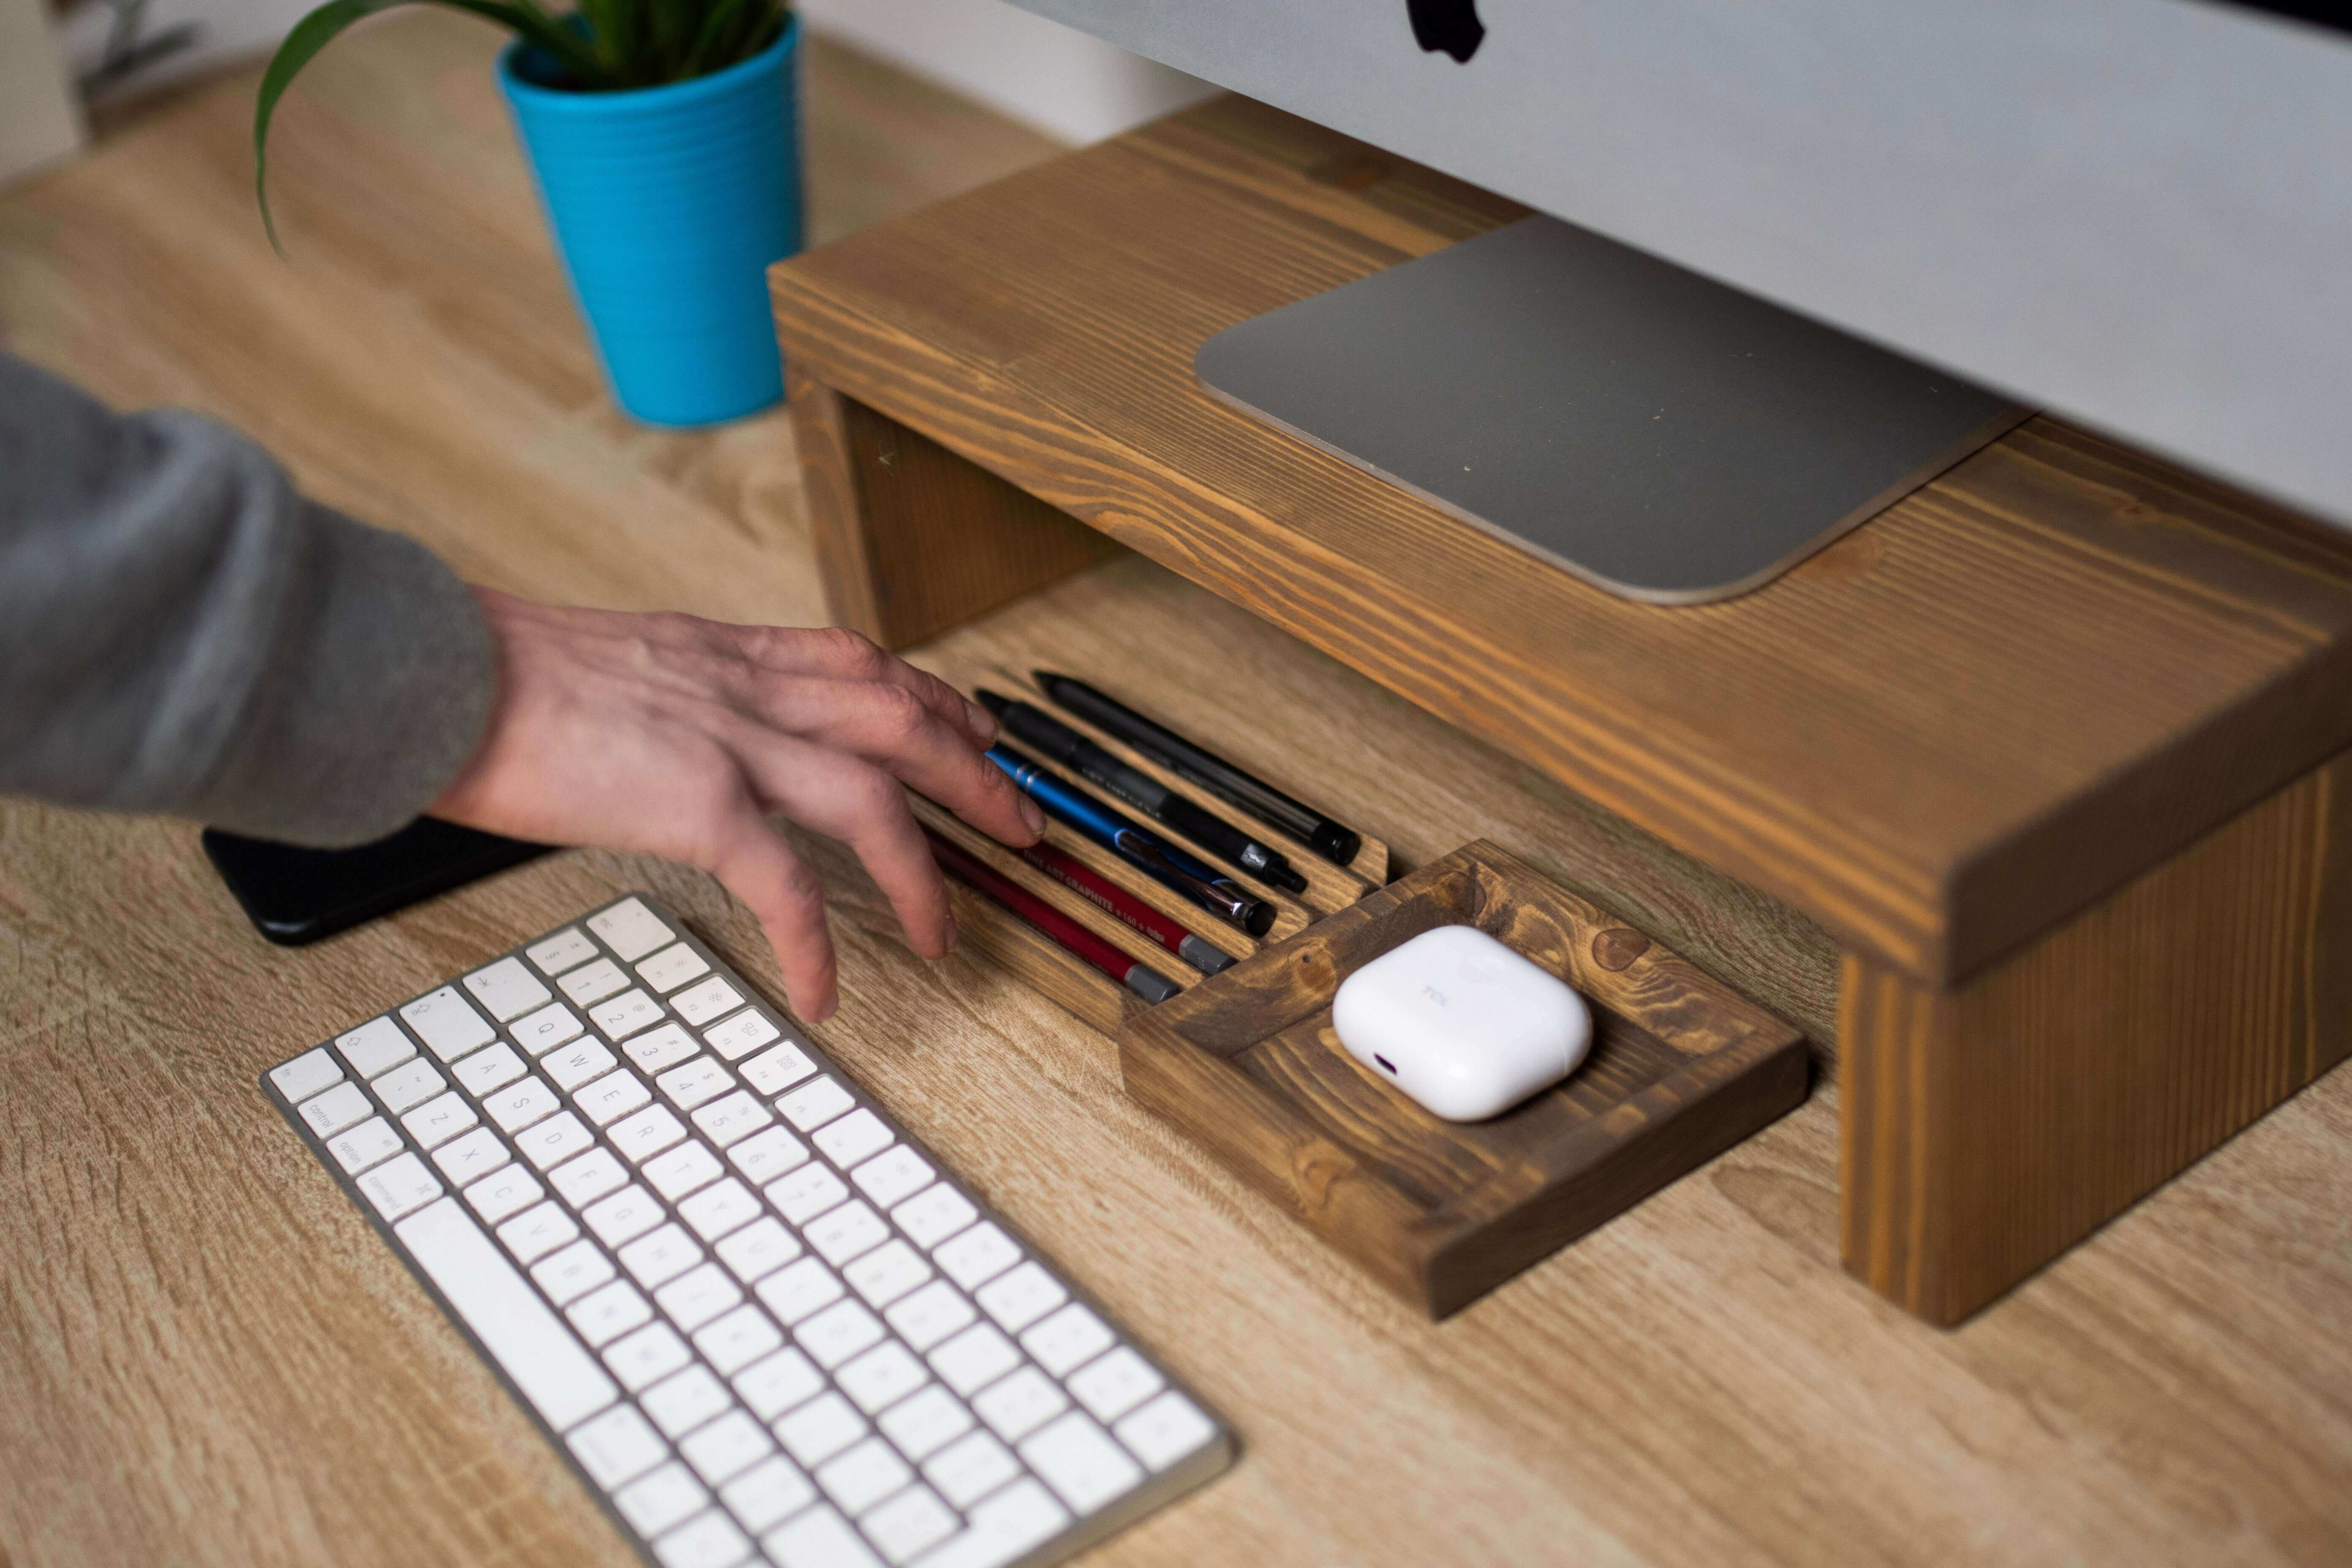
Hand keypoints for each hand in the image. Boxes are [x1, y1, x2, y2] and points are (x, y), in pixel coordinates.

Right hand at [430, 590, 1044, 1021]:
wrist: (429, 671)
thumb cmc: (494, 674)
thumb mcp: (610, 664)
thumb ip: (666, 693)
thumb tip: (676, 735)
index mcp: (722, 650)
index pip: (861, 662)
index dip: (932, 696)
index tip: (973, 727)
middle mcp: (742, 684)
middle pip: (902, 719)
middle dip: (976, 775)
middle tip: (1023, 827)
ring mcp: (726, 739)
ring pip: (875, 797)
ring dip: (924, 869)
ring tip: (944, 934)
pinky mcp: (693, 801)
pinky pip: (785, 886)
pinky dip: (814, 945)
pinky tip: (824, 994)